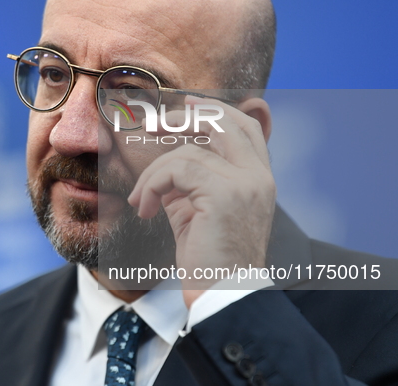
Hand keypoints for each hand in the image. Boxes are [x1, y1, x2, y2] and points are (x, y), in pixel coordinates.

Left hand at [127, 96, 275, 307]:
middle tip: (152, 125)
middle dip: (184, 117)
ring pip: (189, 152)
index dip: (213, 110)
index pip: (243, 127)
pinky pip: (178, 169)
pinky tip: (146, 209)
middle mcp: (258, 177)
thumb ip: (188, 182)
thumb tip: (163, 162)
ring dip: (154, 173)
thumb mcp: (197, 211)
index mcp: (258, 179)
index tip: (185, 106)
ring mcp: (246, 183)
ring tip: (142, 200)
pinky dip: (153, 184)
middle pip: (224, 122)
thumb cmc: (208, 258)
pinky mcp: (225, 194)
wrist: (221, 295)